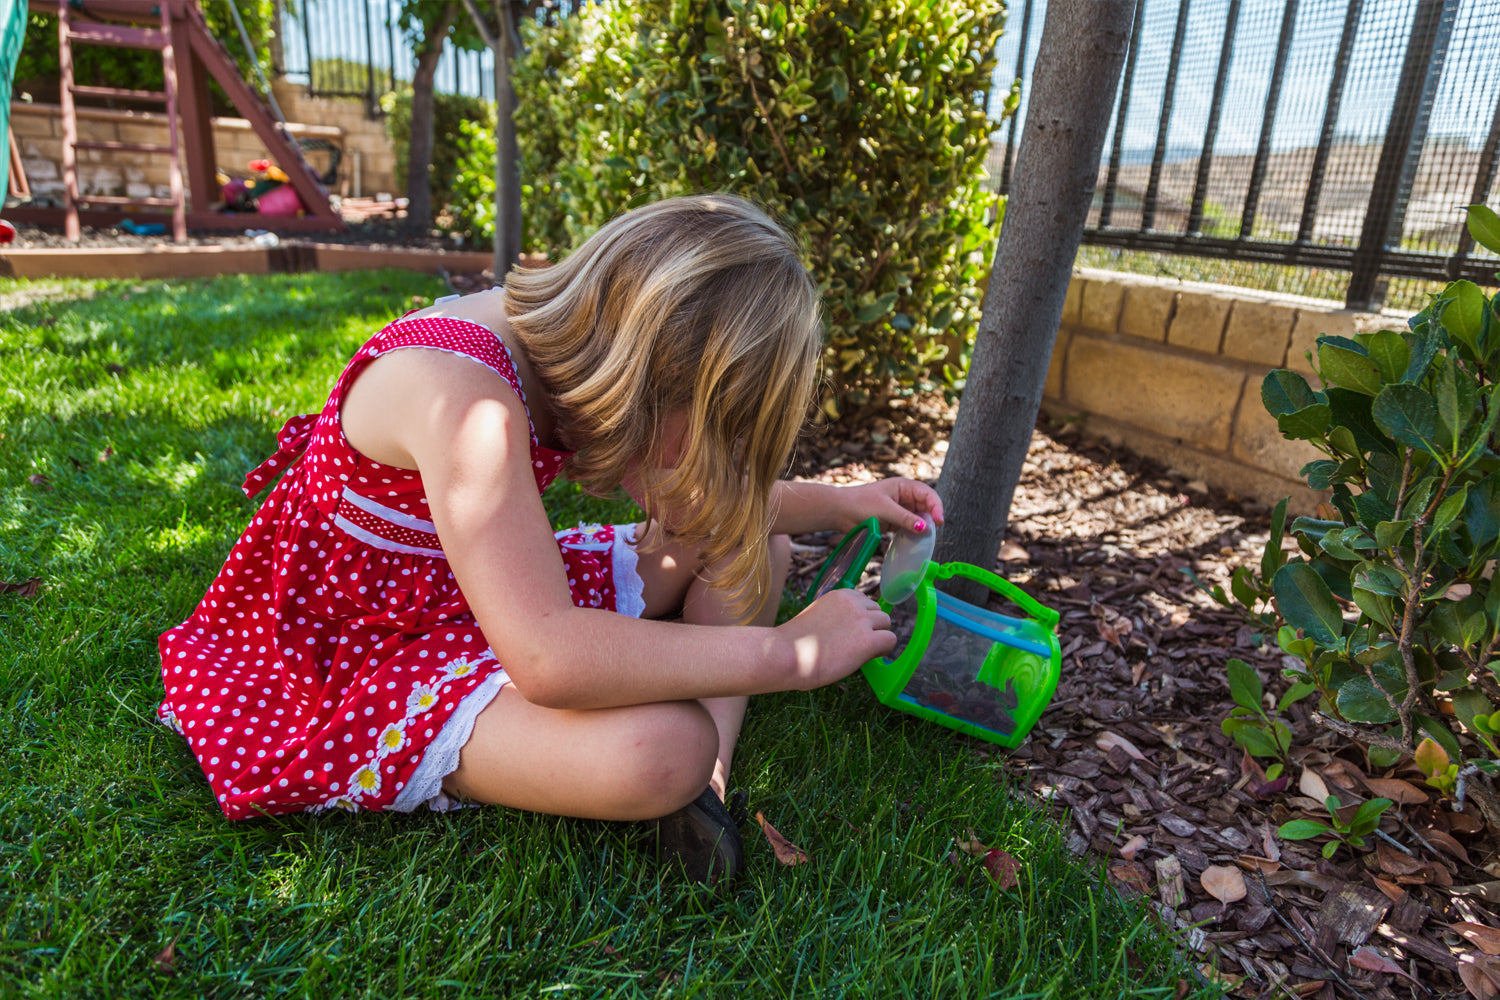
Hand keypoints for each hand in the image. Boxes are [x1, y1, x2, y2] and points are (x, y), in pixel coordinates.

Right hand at [777, 588, 895, 689]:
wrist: (786, 655)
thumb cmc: (794, 644)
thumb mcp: (818, 617)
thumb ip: (837, 616)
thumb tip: (854, 630)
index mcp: (840, 595)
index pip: (865, 601)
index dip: (861, 619)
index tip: (849, 633)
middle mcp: (853, 603)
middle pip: (878, 612)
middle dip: (871, 628)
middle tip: (853, 645)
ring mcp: (862, 620)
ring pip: (886, 624)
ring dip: (877, 637)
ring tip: (858, 652)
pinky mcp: (868, 640)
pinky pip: (890, 640)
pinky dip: (882, 650)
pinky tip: (867, 658)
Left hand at [836, 478, 944, 535]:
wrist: (839, 512)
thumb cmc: (860, 504)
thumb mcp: (885, 509)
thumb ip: (905, 518)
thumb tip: (925, 528)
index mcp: (903, 486)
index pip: (927, 494)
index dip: (936, 506)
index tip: (939, 521)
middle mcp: (904, 497)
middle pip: (926, 507)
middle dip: (931, 518)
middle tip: (933, 532)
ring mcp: (900, 510)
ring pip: (919, 519)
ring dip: (923, 527)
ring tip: (924, 538)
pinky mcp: (894, 522)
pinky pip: (909, 528)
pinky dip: (914, 534)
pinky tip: (915, 541)